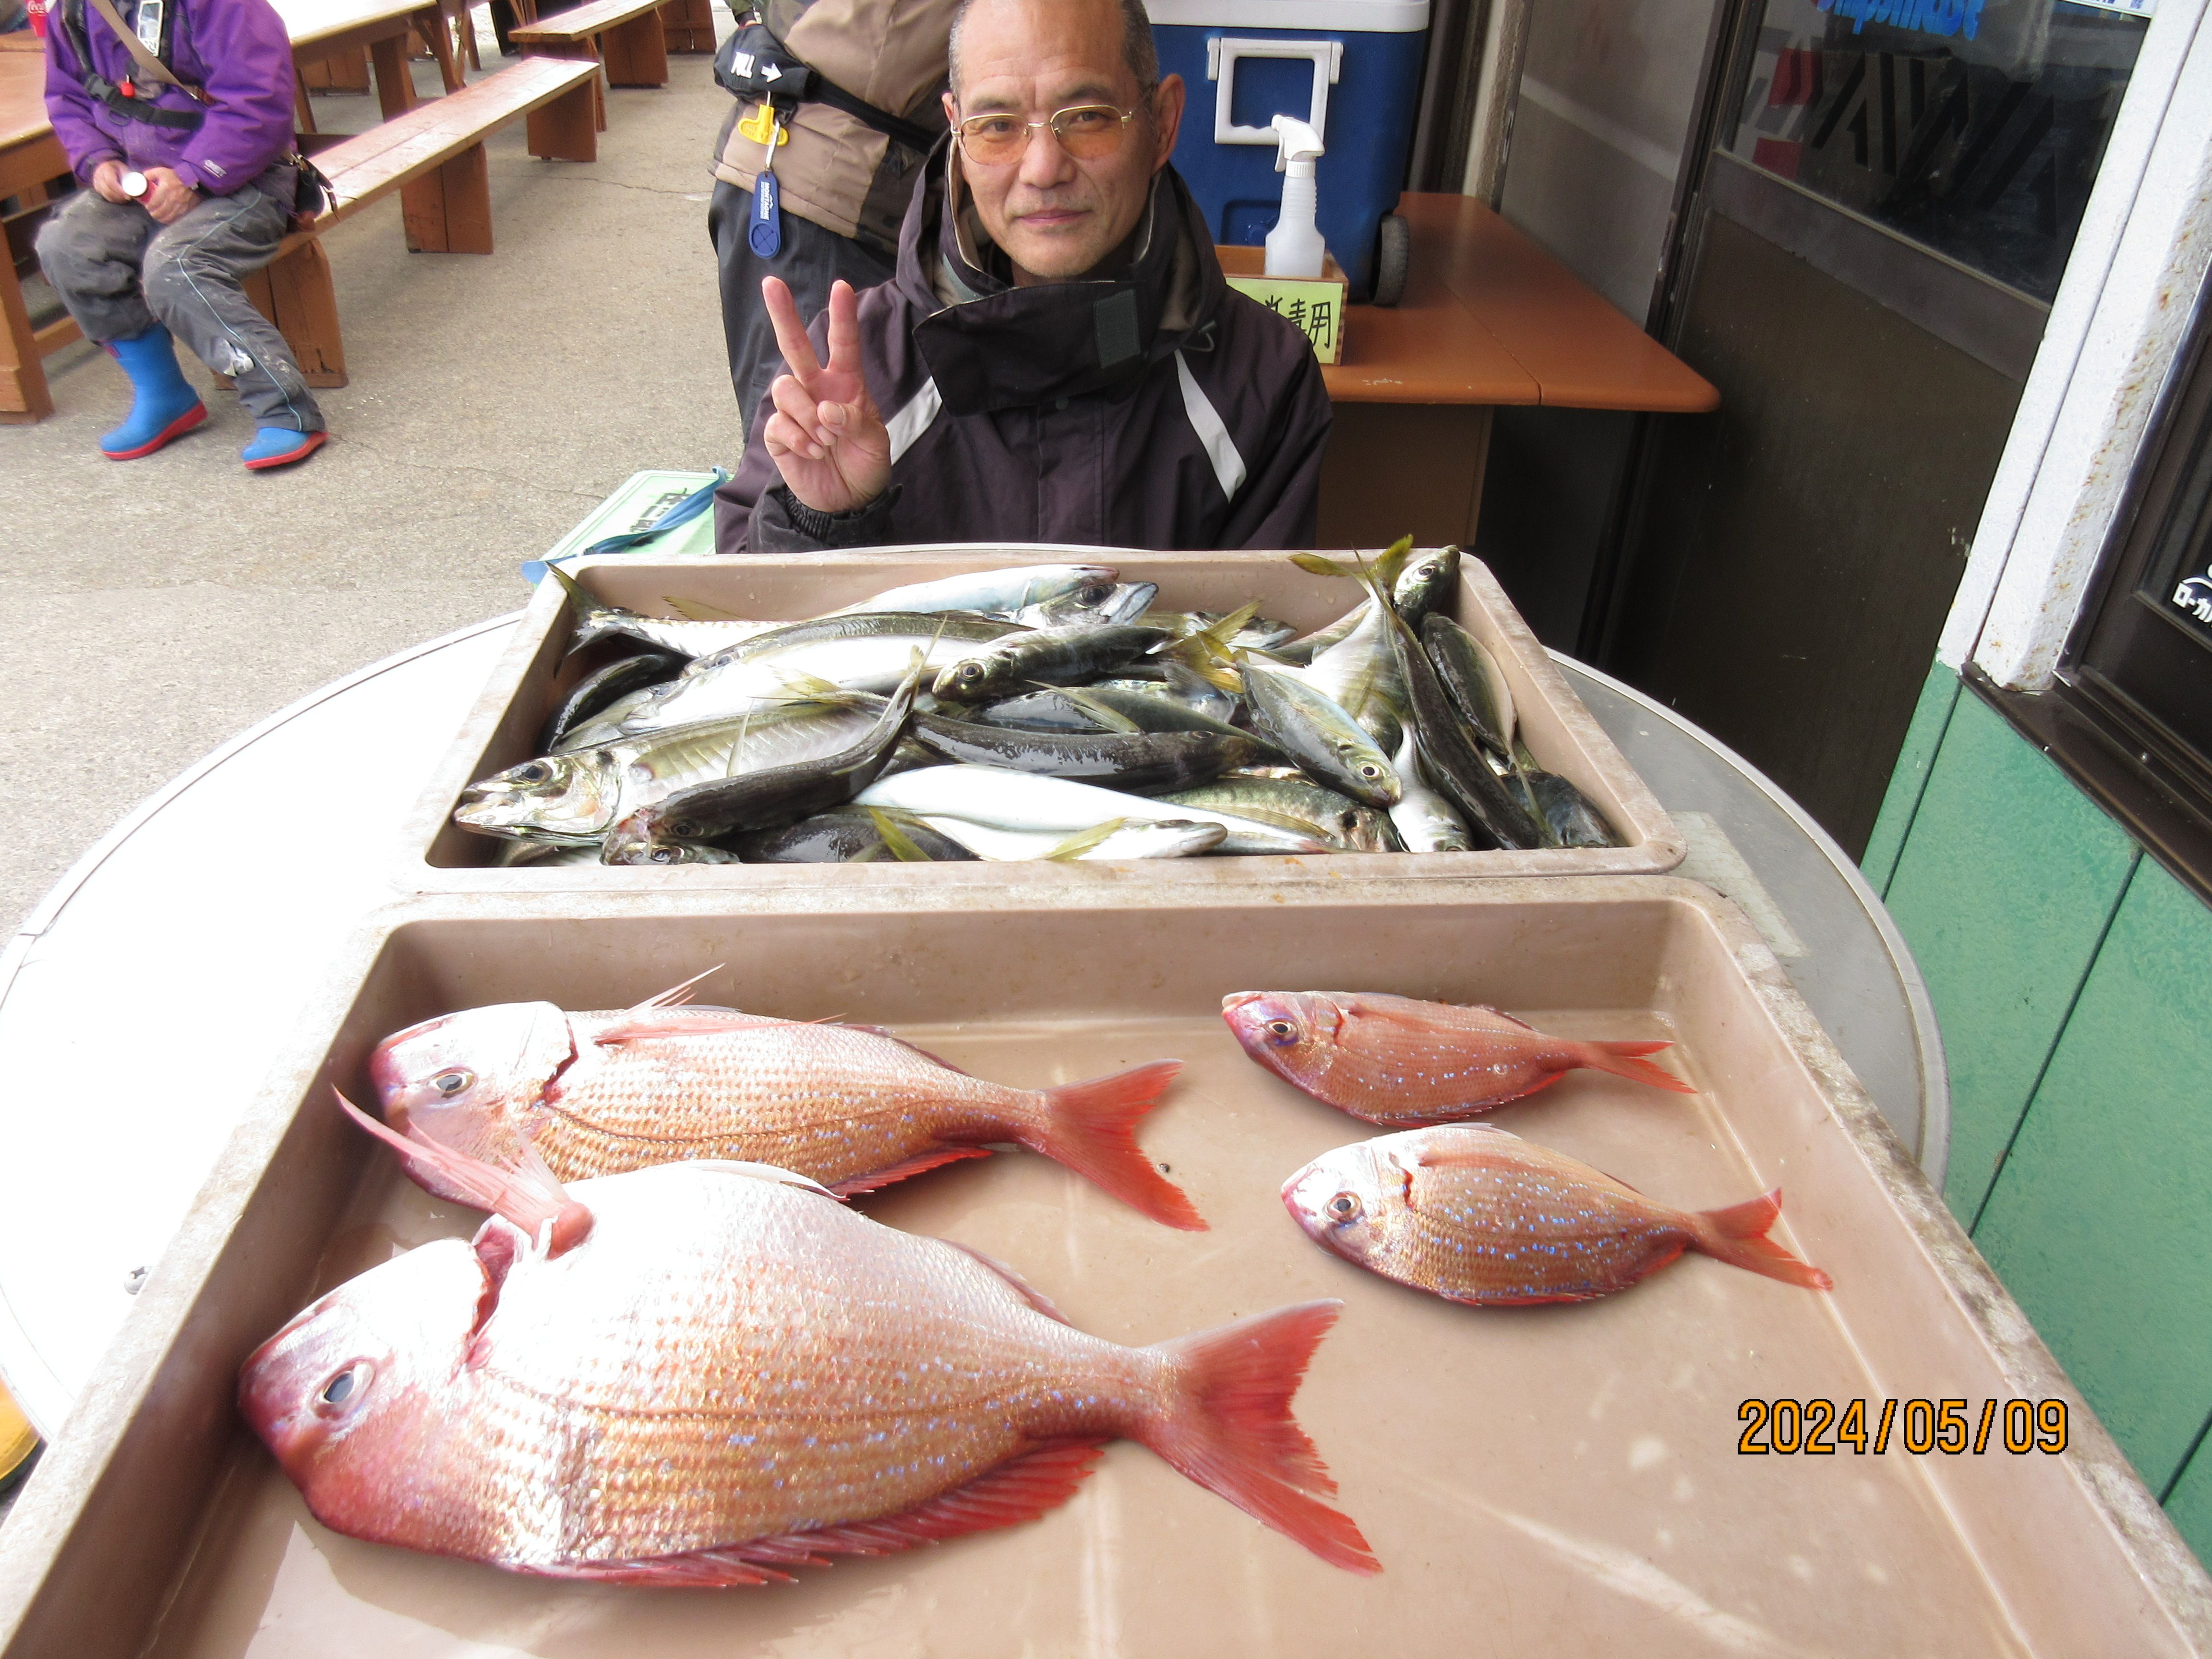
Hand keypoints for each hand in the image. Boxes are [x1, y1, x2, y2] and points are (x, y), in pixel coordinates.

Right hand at [91, 160, 129, 203]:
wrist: (107, 166)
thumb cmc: (117, 168)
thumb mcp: (123, 168)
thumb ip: (128, 176)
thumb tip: (136, 185)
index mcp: (106, 169)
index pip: (111, 182)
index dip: (119, 191)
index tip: (128, 196)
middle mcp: (98, 176)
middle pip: (107, 190)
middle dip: (119, 197)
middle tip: (128, 198)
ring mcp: (96, 183)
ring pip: (106, 195)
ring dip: (117, 199)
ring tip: (126, 198)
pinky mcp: (97, 188)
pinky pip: (105, 196)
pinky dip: (113, 199)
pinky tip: (120, 199)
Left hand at [141, 167, 196, 224]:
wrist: (193, 179)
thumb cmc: (176, 175)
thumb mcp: (161, 171)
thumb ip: (150, 174)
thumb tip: (143, 178)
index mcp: (165, 189)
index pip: (154, 203)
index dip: (149, 206)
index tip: (147, 206)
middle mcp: (172, 199)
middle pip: (160, 212)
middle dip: (154, 214)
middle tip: (152, 212)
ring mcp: (181, 205)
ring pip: (169, 217)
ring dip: (162, 219)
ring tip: (159, 217)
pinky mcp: (187, 209)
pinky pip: (177, 218)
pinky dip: (171, 220)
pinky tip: (168, 219)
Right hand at [759, 277, 889, 514]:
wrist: (847, 500)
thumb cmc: (865, 463)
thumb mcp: (875, 442)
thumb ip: (856, 421)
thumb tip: (826, 410)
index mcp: (846, 384)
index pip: (843, 345)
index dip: (842, 317)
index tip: (841, 287)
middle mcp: (816, 389)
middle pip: (795, 346)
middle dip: (783, 315)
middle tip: (771, 283)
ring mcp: (795, 409)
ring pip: (785, 387)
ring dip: (808, 415)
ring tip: (826, 441)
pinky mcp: (778, 433)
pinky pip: (778, 423)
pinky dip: (799, 439)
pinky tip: (813, 452)